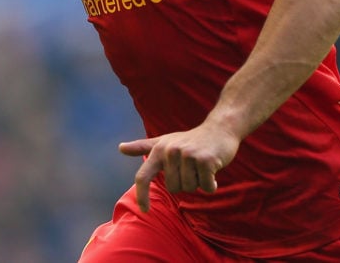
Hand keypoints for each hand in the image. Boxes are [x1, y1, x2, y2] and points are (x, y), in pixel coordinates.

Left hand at [118, 123, 239, 212]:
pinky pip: (206, 187)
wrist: (219, 129)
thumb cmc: (190, 139)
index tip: (144, 210)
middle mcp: (171, 151)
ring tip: (202, 166)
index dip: (142, 195)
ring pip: (190, 188)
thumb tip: (120, 148)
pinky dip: (211, 184)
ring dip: (199, 182)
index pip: (143, 176)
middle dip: (185, 182)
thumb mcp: (164, 142)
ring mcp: (188, 155)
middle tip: (192, 166)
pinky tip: (213, 169)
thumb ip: (142, 146)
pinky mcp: (205, 160)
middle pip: (173, 188)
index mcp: (159, 149)